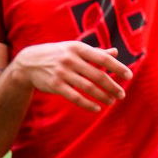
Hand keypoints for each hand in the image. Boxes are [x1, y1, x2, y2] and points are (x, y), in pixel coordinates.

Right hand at [7, 41, 132, 112]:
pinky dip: (87, 104)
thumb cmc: (57, 54)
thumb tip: (115, 52)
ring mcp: (62, 73)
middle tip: (122, 94)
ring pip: (87, 87)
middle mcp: (70, 59)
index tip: (129, 76)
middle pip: (97, 75)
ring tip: (111, 102)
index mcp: (78, 48)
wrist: (28, 62)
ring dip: (102, 96)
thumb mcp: (74, 49)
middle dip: (112, 86)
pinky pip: (75, 97)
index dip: (117, 67)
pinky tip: (97, 108)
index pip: (102, 58)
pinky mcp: (55, 85)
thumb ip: (95, 52)